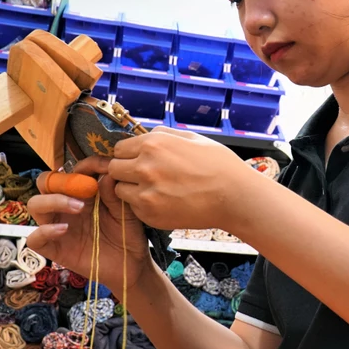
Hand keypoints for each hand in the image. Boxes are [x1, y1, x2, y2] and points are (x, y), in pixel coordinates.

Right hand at [26, 157, 152, 288]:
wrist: (132, 264)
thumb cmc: (128, 234)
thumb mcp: (126, 211)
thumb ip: (114, 193)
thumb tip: (106, 173)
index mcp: (82, 194)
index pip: (71, 171)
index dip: (84, 165)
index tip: (104, 169)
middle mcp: (65, 207)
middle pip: (45, 182)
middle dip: (60, 180)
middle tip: (83, 188)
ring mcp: (58, 226)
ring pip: (35, 204)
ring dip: (54, 200)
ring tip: (79, 208)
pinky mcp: (55, 248)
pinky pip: (35, 238)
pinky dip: (45, 231)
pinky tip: (64, 229)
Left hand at [109, 127, 260, 230]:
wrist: (234, 196)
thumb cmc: (218, 165)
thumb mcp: (191, 137)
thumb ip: (162, 134)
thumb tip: (145, 134)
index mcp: (153, 144)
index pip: (119, 148)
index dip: (128, 154)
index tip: (138, 159)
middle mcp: (144, 167)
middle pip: (114, 168)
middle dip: (125, 171)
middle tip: (144, 175)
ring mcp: (146, 192)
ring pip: (119, 189)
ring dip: (131, 189)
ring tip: (154, 189)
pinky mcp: (150, 214)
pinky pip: (133, 207)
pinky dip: (143, 205)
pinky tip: (164, 201)